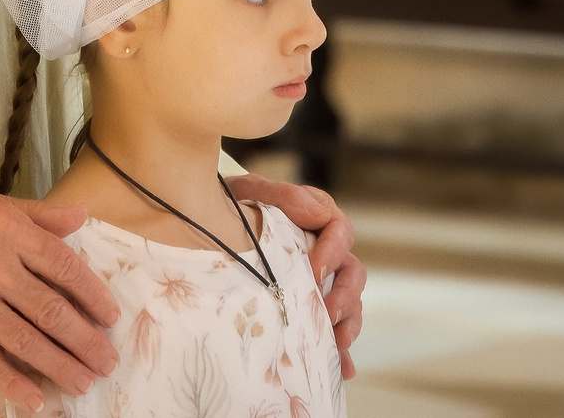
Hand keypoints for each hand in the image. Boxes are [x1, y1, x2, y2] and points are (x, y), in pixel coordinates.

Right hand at [0, 180, 119, 408]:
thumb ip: (41, 215)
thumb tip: (82, 216)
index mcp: (10, 231)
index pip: (64, 267)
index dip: (93, 295)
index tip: (110, 317)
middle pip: (51, 310)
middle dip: (84, 340)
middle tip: (107, 361)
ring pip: (24, 338)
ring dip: (59, 365)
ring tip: (84, 382)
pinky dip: (11, 381)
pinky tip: (34, 399)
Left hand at [228, 173, 365, 378]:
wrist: (211, 227)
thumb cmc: (236, 206)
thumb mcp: (252, 192)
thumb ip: (284, 196)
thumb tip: (318, 212)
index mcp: (317, 220)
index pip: (339, 231)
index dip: (332, 251)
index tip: (315, 271)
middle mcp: (326, 253)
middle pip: (352, 273)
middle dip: (344, 296)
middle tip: (326, 313)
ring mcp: (323, 283)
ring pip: (350, 304)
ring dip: (348, 324)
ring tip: (336, 342)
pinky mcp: (313, 308)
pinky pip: (334, 331)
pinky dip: (341, 352)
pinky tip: (343, 370)